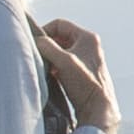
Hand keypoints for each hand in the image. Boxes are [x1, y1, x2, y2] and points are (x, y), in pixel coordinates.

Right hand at [36, 16, 116, 133]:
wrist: (97, 108)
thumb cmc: (84, 83)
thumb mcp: (63, 61)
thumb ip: (47, 46)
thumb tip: (35, 40)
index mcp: (87, 38)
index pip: (60, 24)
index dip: (45, 31)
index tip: (35, 43)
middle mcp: (88, 46)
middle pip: (60, 38)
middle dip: (47, 46)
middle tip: (38, 55)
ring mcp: (86, 59)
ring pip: (61, 52)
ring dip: (50, 58)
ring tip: (44, 67)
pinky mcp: (82, 73)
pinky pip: (64, 63)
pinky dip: (55, 67)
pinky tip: (50, 76)